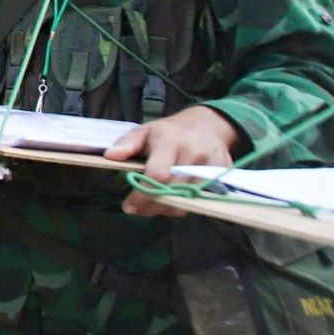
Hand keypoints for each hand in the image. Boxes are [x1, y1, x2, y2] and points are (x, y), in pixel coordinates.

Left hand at [104, 105, 240, 217]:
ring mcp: (212, 165)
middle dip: (152, 206)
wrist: (207, 126)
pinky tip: (173, 198)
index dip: (142, 194)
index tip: (128, 206)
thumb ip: (127, 144)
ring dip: (168, 208)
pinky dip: (185, 204)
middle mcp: (194, 154)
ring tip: (154, 203)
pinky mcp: (223, 175)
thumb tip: (110, 156)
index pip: (158, 175)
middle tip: (137, 209)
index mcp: (170, 142)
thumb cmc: (168, 132)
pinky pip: (202, 200)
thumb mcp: (144, 131)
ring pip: (188, 200)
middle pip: (174, 192)